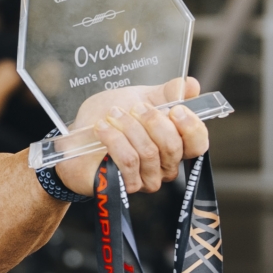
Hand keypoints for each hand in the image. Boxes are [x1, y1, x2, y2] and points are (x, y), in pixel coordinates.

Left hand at [53, 76, 209, 197]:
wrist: (75, 136)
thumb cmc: (110, 118)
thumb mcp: (139, 97)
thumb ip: (166, 92)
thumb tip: (191, 85)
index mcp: (175, 145)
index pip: (198, 144)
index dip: (191, 127)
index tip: (176, 109)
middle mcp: (166, 166)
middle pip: (173, 147)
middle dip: (153, 121)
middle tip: (133, 107)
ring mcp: (147, 179)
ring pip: (148, 153)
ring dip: (129, 128)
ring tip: (112, 115)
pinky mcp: (126, 187)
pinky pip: (128, 162)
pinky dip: (115, 140)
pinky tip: (102, 128)